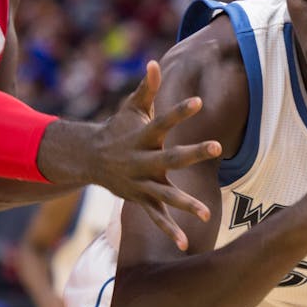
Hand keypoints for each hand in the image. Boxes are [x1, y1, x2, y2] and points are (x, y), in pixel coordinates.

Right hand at [95, 61, 220, 248]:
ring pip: (164, 195)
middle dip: (193, 153)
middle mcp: (142, 161)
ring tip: (206, 214)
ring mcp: (141, 183)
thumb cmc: (118, 129)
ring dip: (185, 204)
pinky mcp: (141, 199)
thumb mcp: (131, 108)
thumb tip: (154, 62)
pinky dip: (169, 230)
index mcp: (142, 137)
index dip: (179, 111)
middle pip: (170, 158)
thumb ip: (147, 89)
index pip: (163, 121)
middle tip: (217, 145)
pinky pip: (156, 217)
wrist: (89, 159)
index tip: (198, 101)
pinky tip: (185, 244)